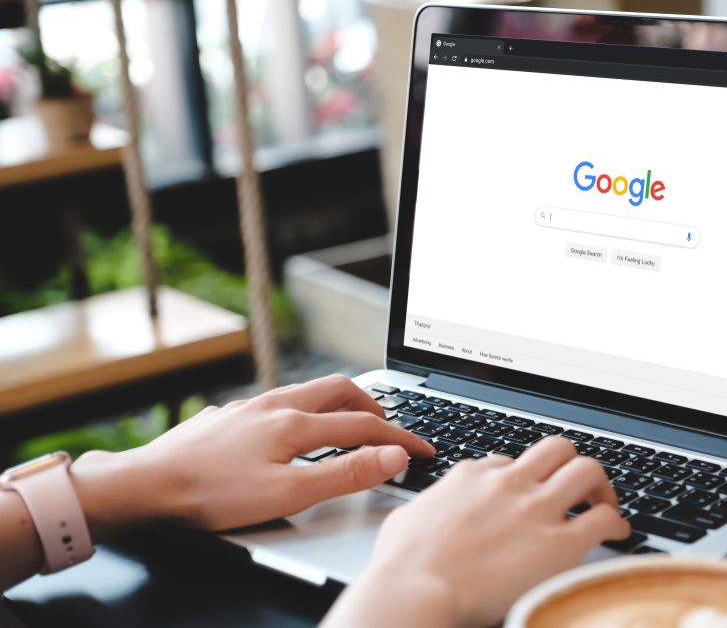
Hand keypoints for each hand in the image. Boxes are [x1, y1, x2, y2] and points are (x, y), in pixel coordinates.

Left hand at [69, 374, 434, 535]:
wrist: (145, 484)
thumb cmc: (211, 494)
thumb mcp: (288, 494)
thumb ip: (345, 474)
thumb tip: (392, 456)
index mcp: (295, 423)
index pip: (365, 425)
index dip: (401, 437)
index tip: (423, 448)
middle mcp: (275, 404)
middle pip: (340, 389)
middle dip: (373, 404)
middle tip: (390, 424)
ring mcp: (251, 406)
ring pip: (309, 391)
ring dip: (339, 404)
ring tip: (350, 424)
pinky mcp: (231, 415)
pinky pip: (282, 400)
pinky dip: (307, 409)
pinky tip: (295, 431)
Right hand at [324, 436, 629, 627]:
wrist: (414, 588)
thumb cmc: (402, 565)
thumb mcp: (404, 520)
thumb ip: (422, 511)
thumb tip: (416, 516)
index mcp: (472, 476)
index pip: (508, 462)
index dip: (522, 478)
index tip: (526, 494)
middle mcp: (508, 483)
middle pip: (556, 449)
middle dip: (569, 466)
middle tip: (576, 488)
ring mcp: (536, 509)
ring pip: (587, 470)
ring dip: (599, 487)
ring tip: (603, 504)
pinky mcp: (559, 542)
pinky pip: (604, 519)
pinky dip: (617, 523)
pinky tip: (618, 534)